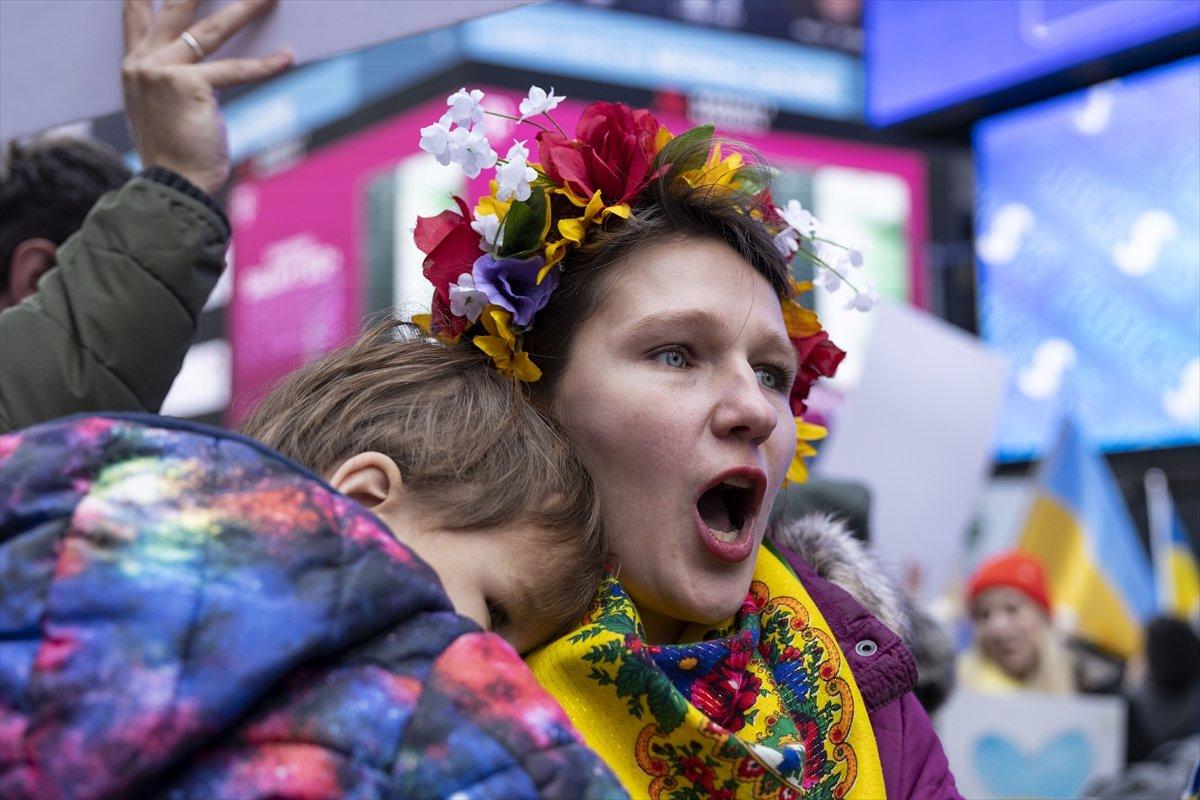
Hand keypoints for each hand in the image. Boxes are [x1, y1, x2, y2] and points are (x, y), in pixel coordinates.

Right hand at [122, 0, 292, 194]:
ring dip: (245, 8)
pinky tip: (288, 55)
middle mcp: (142, 62)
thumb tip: (196, 60)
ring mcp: (163, 71)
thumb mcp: (161, 109)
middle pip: (177, 8)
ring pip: (212, 30)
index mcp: (133, 65)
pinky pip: (237, 70)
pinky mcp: (190, 85)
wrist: (173, 184)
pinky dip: (267, 64)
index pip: (138, 14)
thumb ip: (168, 78)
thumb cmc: (174, 154)